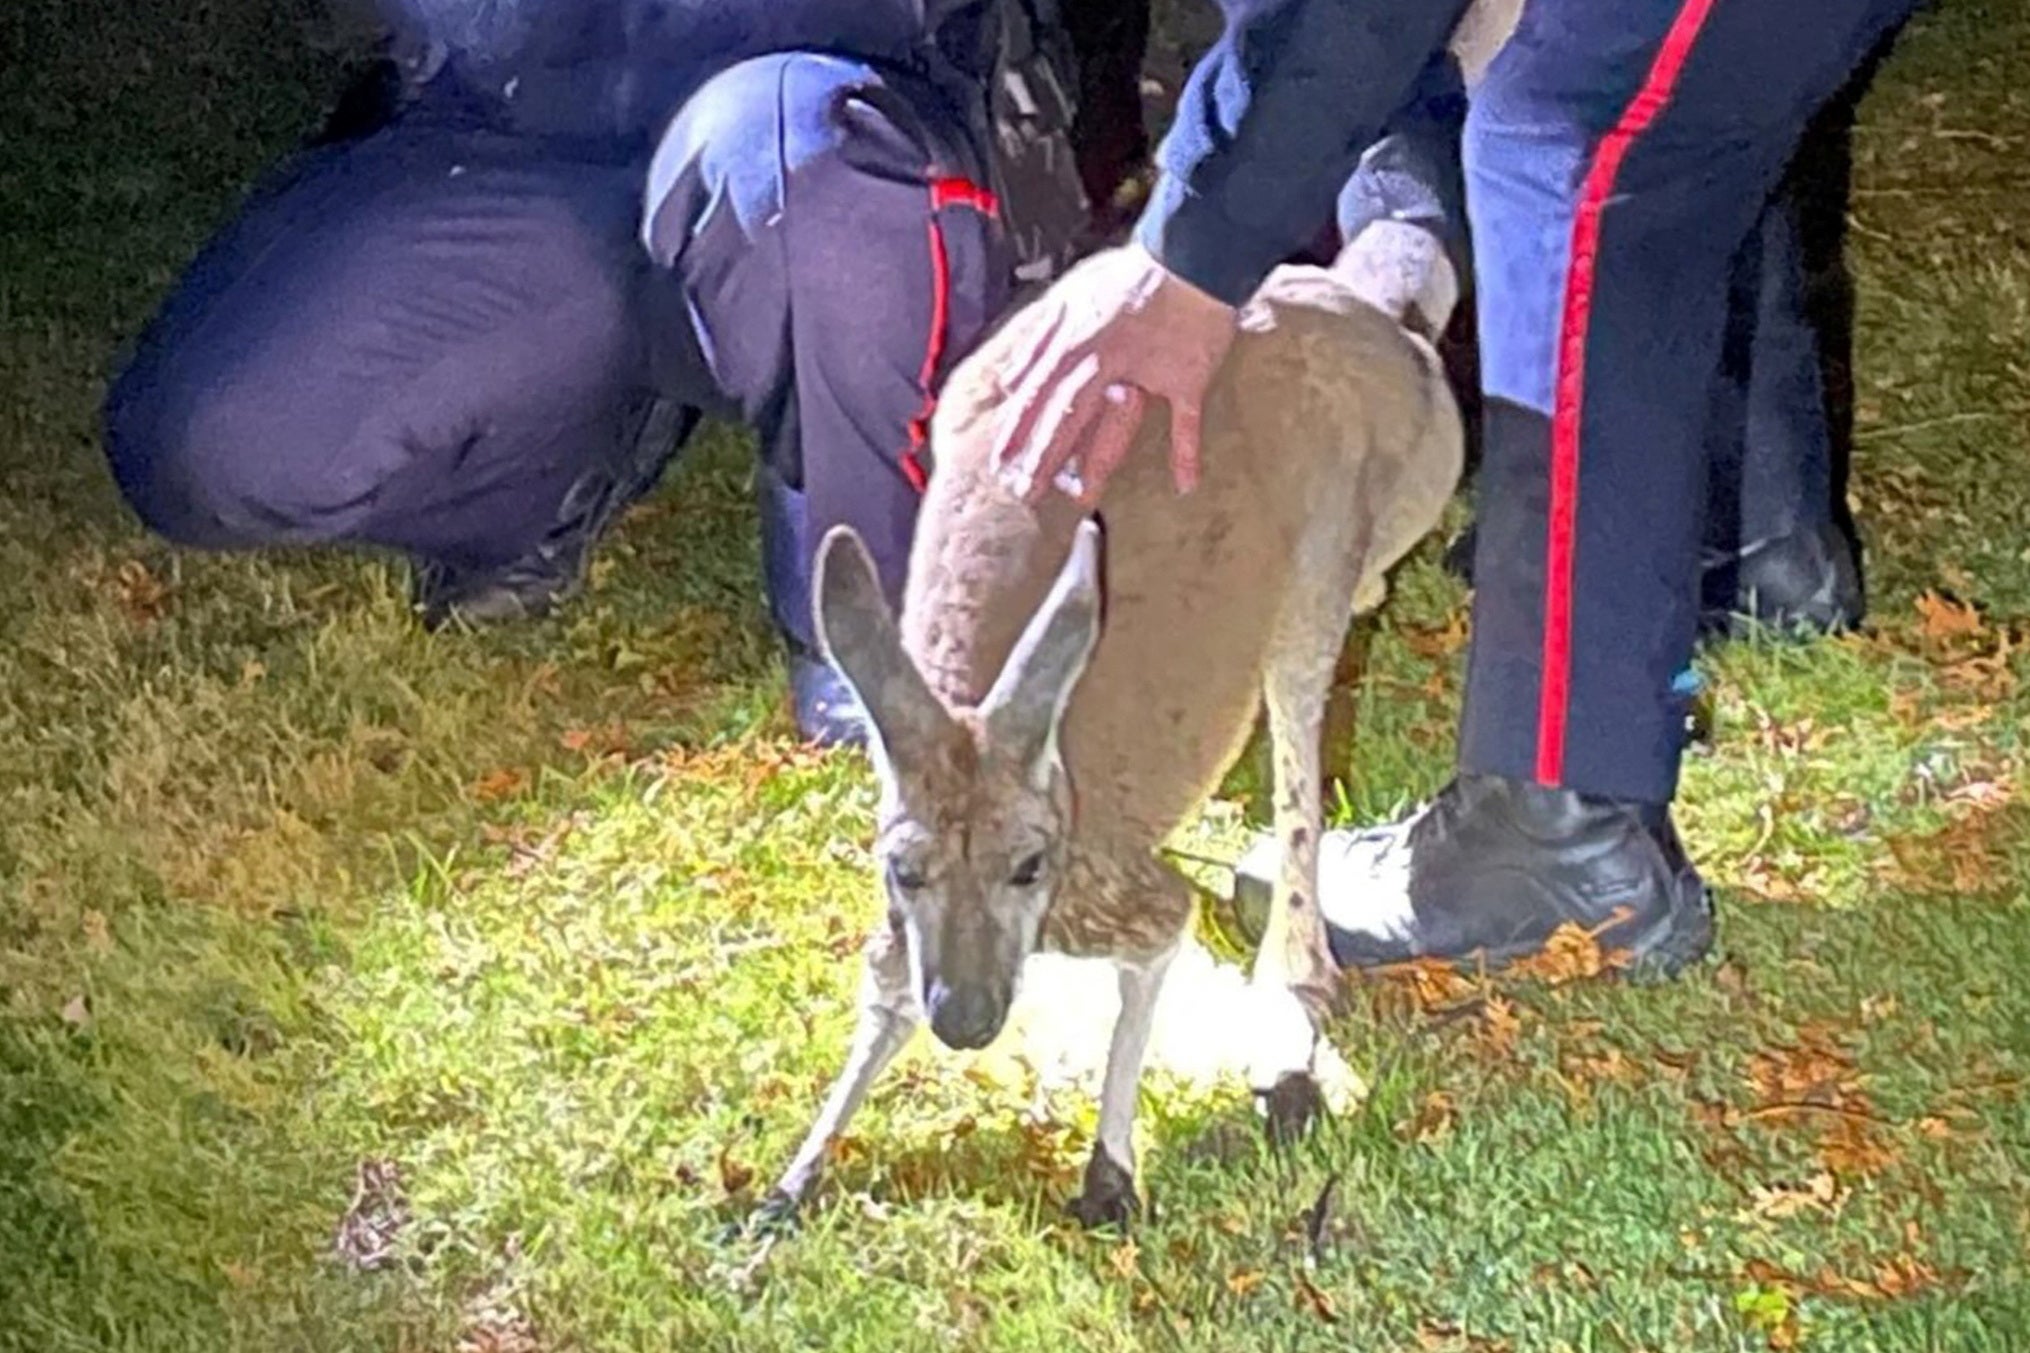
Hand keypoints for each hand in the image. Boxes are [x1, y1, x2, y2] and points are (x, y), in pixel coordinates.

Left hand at [992, 244, 1237, 505]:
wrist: (1192, 255)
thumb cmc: (1130, 277)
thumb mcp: (1070, 299)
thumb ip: (1038, 341)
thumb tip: (1007, 381)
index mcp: (1075, 341)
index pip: (1037, 395)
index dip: (1017, 431)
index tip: (999, 463)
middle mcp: (1105, 361)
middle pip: (1067, 417)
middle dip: (1044, 457)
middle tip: (1025, 493)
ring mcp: (1148, 373)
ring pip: (1116, 426)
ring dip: (1098, 464)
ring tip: (1082, 498)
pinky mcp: (1187, 378)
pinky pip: (1186, 420)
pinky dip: (1187, 452)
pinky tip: (1185, 485)